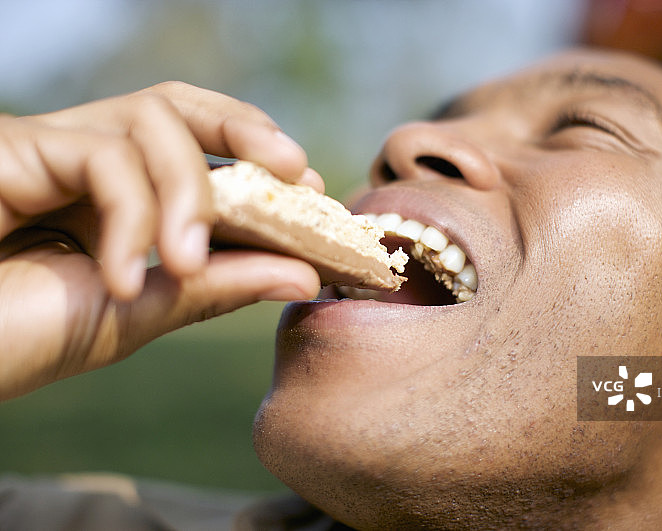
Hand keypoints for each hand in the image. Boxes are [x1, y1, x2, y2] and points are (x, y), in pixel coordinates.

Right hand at [0, 82, 321, 399]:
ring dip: (188, 192)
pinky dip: (129, 214)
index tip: (314, 195)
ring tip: (186, 262)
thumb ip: (219, 285)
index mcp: (124, 201)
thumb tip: (305, 274)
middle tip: (298, 170)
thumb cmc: (20, 337)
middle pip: (180, 105)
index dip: (262, 165)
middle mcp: (92, 163)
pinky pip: (101, 153)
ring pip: (151, 120)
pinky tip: (122, 276)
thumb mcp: (142, 313)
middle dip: (246, 128)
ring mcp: (52, 147)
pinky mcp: (14, 145)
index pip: (203, 155)